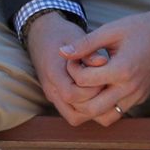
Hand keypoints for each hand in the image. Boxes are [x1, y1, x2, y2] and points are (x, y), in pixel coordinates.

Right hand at [25, 12, 109, 126]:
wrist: (42, 34)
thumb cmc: (62, 34)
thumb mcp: (76, 36)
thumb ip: (88, 51)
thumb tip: (104, 61)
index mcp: (53, 72)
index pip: (72, 94)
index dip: (91, 89)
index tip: (104, 76)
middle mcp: (51, 89)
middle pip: (74, 112)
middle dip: (94, 101)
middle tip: (106, 85)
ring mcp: (54, 95)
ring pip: (74, 116)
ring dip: (91, 108)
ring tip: (103, 89)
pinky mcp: (59, 97)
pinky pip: (73, 112)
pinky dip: (87, 108)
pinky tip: (98, 92)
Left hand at [59, 8, 149, 125]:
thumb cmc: (141, 27)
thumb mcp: (112, 29)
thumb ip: (86, 43)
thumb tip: (62, 52)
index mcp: (122, 69)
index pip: (83, 82)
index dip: (72, 69)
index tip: (74, 59)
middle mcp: (130, 88)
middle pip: (90, 108)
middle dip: (76, 95)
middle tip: (76, 78)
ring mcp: (137, 96)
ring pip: (104, 117)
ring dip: (90, 106)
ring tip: (88, 86)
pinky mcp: (141, 98)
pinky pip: (117, 112)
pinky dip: (105, 106)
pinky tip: (102, 87)